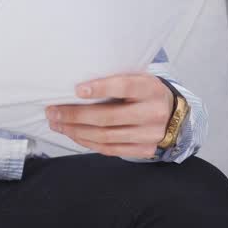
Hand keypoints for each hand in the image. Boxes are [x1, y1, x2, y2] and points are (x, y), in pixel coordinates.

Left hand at [45, 74, 174, 158]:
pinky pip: (109, 149)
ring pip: (106, 136)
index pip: (125, 87)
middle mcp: (153, 112)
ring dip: (75, 131)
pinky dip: (87, 142)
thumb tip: (77, 85)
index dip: (100, 88)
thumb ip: (116, 79)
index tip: (77, 90)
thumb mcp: (138, 78)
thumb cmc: (145, 92)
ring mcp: (149, 134)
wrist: (174, 115)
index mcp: (151, 88)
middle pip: (108, 117)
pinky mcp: (144, 150)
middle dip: (75, 115)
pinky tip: (73, 134)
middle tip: (54, 111)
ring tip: (57, 123)